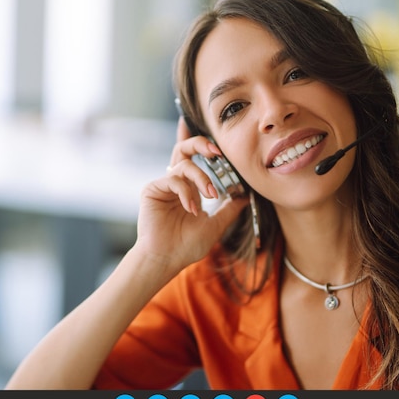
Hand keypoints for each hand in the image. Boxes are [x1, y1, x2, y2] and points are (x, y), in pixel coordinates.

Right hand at [134, 117, 248, 273]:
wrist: (167, 260)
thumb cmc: (186, 246)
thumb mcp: (216, 225)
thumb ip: (229, 209)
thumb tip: (246, 196)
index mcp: (189, 188)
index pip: (195, 159)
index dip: (201, 144)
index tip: (215, 138)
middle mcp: (176, 183)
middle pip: (184, 149)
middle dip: (200, 143)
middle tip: (216, 151)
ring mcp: (163, 185)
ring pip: (184, 164)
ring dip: (202, 177)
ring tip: (211, 195)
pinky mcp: (152, 189)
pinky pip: (173, 179)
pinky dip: (187, 192)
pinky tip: (192, 209)